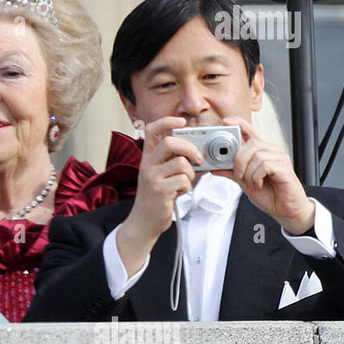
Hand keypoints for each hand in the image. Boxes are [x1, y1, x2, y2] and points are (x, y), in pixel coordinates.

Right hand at [116, 116, 199, 273]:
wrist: (144, 222)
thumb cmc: (156, 198)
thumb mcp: (160, 175)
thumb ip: (174, 162)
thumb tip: (199, 153)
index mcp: (148, 157)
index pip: (152, 130)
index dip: (167, 121)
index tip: (182, 121)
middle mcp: (147, 164)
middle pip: (170, 142)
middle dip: (190, 148)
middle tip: (198, 159)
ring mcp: (152, 177)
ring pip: (182, 164)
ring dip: (190, 174)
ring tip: (184, 183)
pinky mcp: (160, 190)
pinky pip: (183, 180)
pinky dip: (187, 187)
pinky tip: (179, 193)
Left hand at [212, 116, 314, 234]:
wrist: (284, 209)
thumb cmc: (269, 194)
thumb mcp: (244, 182)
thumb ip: (231, 173)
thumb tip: (214, 168)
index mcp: (261, 152)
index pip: (250, 131)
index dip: (239, 123)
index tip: (226, 122)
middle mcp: (271, 151)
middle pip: (251, 144)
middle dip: (239, 161)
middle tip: (239, 175)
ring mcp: (280, 158)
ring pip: (256, 156)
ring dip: (249, 173)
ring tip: (253, 183)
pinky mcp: (284, 167)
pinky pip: (264, 165)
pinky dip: (257, 177)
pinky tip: (259, 184)